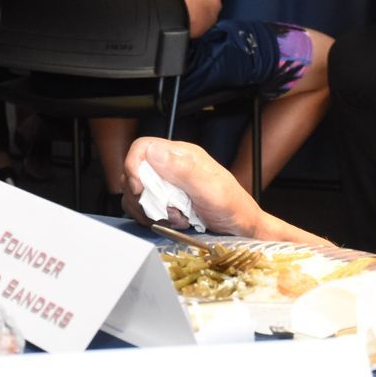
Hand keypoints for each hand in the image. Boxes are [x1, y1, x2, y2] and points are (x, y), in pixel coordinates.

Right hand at [121, 137, 263, 236]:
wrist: (242, 229)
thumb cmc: (234, 207)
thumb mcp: (212, 189)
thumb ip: (184, 170)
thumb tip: (155, 152)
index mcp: (182, 155)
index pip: (142, 147)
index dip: (133, 166)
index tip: (139, 189)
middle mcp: (171, 166)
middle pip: (134, 172)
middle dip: (142, 195)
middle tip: (163, 209)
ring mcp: (167, 185)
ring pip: (135, 192)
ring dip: (148, 209)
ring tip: (174, 217)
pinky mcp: (165, 202)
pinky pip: (142, 207)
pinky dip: (150, 218)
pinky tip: (171, 222)